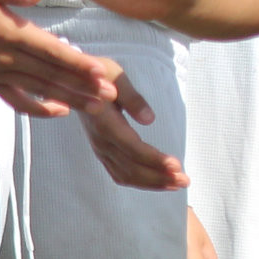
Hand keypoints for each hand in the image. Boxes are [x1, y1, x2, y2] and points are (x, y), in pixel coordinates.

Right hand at [0, 0, 119, 117]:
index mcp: (11, 32)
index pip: (51, 50)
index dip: (77, 62)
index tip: (101, 71)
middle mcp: (7, 57)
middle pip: (52, 74)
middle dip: (84, 85)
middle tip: (112, 95)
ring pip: (40, 89)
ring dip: (70, 98)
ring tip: (97, 106)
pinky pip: (17, 100)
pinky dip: (38, 108)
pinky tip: (60, 111)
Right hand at [77, 72, 187, 190]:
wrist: (73, 81)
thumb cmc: (99, 76)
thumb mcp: (115, 76)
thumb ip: (132, 98)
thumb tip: (150, 119)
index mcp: (105, 124)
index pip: (132, 149)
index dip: (154, 160)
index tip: (176, 165)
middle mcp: (101, 142)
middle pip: (131, 168)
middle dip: (159, 177)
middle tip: (185, 180)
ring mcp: (100, 149)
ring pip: (126, 175)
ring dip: (153, 183)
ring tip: (177, 183)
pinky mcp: (102, 152)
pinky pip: (119, 174)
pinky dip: (140, 182)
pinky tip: (157, 182)